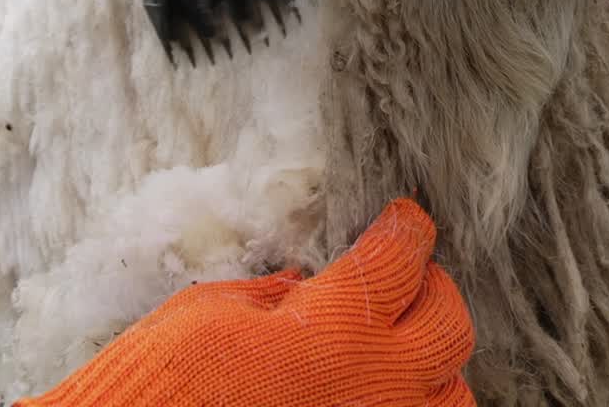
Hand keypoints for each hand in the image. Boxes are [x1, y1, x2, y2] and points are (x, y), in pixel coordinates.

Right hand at [21, 199, 475, 406]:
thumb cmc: (155, 387)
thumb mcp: (207, 313)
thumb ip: (271, 296)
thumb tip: (299, 288)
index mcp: (337, 325)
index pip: (403, 253)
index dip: (405, 227)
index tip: (400, 220)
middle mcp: (374, 384)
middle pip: (450, 323)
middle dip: (433, 292)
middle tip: (406, 283)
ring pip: (453, 397)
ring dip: (433, 369)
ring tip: (399, 355)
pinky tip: (374, 399)